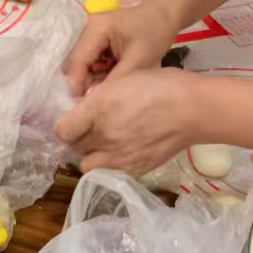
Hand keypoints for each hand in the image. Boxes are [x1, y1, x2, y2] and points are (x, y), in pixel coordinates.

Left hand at [55, 67, 201, 174]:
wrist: (191, 108)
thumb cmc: (158, 85)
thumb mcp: (122, 79)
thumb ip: (97, 96)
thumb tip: (82, 108)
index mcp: (97, 109)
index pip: (62, 130)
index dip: (65, 124)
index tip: (74, 119)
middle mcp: (103, 136)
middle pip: (74, 147)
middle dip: (78, 138)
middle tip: (91, 128)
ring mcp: (119, 156)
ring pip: (87, 164)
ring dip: (91, 155)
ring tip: (104, 143)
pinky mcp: (135, 170)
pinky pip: (109, 173)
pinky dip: (110, 165)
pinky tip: (121, 152)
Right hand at [61, 0, 177, 96]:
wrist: (165, 14)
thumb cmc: (154, 33)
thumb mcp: (138, 59)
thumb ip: (116, 80)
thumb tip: (97, 100)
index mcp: (96, 29)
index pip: (78, 60)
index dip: (77, 83)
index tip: (83, 105)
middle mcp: (88, 30)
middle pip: (75, 62)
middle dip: (83, 81)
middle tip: (99, 97)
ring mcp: (92, 34)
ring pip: (82, 63)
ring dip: (92, 77)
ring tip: (110, 87)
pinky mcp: (99, 39)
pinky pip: (92, 60)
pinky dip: (99, 71)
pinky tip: (113, 77)